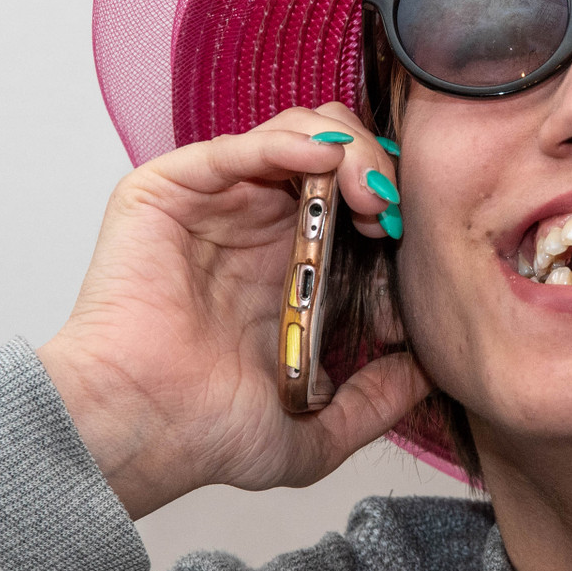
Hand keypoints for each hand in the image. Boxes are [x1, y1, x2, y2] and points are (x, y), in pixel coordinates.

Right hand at [36, 104, 427, 518]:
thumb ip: (375, 402)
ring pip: (293, 136)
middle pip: (331, 154)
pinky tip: (325, 159)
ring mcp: (213, 207)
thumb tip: (429, 375)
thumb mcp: (315, 429)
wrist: (142, 434)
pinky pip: (236, 147)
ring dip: (344, 149)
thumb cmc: (204, 433)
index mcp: (289, 269)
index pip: (353, 200)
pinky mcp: (168, 192)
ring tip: (366, 190)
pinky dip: (286, 142)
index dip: (390, 202)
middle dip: (374, 167)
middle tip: (391, 207)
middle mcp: (253, 229)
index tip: (415, 231)